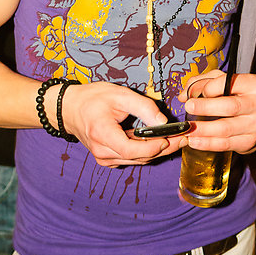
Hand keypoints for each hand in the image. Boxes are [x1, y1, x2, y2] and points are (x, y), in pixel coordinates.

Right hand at [60, 81, 188, 165]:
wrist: (70, 108)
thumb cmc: (93, 98)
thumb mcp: (120, 95)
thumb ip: (143, 107)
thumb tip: (163, 122)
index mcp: (102, 134)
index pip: (131, 150)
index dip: (153, 147)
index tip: (171, 138)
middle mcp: (102, 152)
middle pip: (139, 157)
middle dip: (164, 148)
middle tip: (185, 137)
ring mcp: (104, 158)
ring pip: (138, 160)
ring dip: (158, 150)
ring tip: (178, 139)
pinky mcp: (108, 159)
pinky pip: (132, 158)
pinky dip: (147, 151)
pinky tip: (161, 141)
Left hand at [178, 69, 255, 153]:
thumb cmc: (237, 96)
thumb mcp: (223, 82)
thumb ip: (202, 83)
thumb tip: (184, 95)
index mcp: (253, 84)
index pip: (230, 83)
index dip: (210, 87)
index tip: (195, 92)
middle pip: (230, 106)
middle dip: (206, 107)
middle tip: (188, 107)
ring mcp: (255, 125)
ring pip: (226, 128)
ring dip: (203, 129)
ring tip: (188, 129)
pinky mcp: (249, 142)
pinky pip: (225, 144)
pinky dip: (207, 143)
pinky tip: (195, 141)